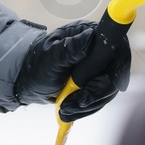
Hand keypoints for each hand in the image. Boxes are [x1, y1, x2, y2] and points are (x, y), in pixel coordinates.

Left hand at [13, 19, 130, 120]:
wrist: (28, 81)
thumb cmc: (36, 65)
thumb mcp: (51, 58)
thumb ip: (70, 49)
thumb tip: (90, 37)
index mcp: (88, 34)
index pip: (115, 48)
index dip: (116, 67)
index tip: (102, 84)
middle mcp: (97, 48)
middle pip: (115, 73)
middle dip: (97, 92)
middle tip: (78, 102)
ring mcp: (98, 67)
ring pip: (109, 89)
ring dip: (90, 104)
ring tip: (66, 108)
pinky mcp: (96, 82)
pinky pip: (101, 98)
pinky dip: (87, 108)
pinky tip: (70, 110)